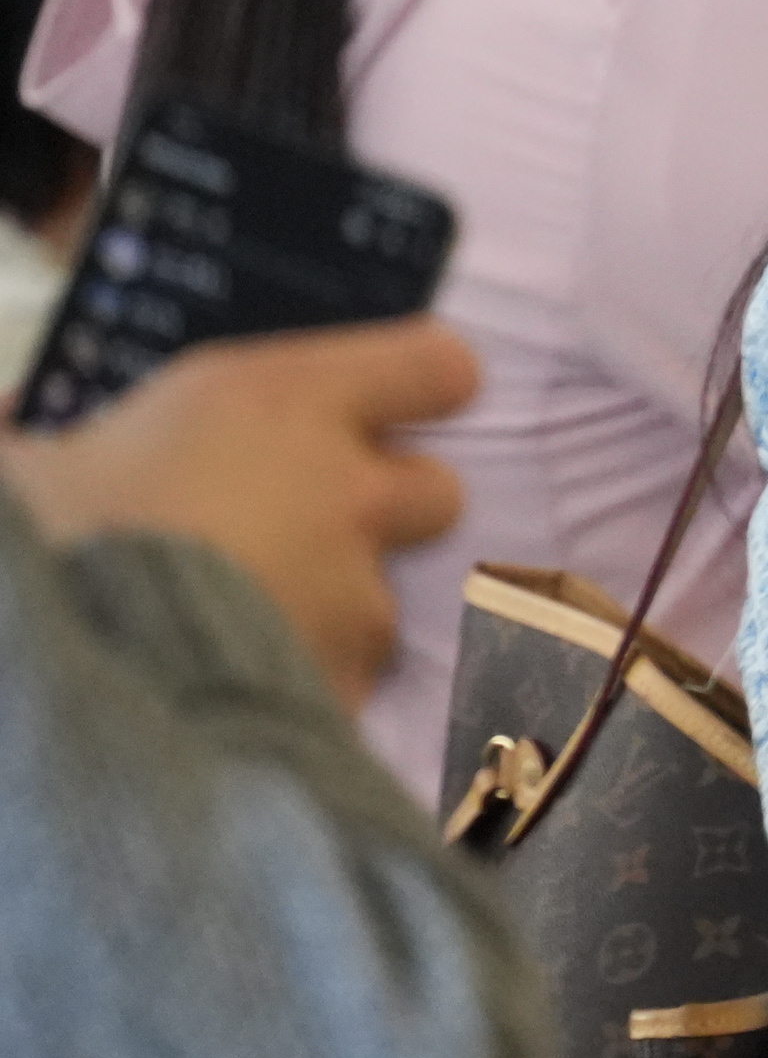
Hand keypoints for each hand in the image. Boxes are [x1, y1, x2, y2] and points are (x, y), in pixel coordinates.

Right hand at [0, 318, 475, 706]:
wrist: (63, 683)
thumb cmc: (45, 543)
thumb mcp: (26, 467)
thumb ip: (41, 435)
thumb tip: (9, 417)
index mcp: (277, 403)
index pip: (434, 366)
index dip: (418, 386)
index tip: (385, 407)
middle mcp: (342, 492)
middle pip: (434, 490)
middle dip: (384, 512)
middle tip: (300, 531)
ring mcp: (356, 595)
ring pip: (381, 598)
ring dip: (331, 610)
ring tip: (236, 626)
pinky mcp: (348, 685)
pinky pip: (342, 683)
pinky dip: (305, 688)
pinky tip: (234, 692)